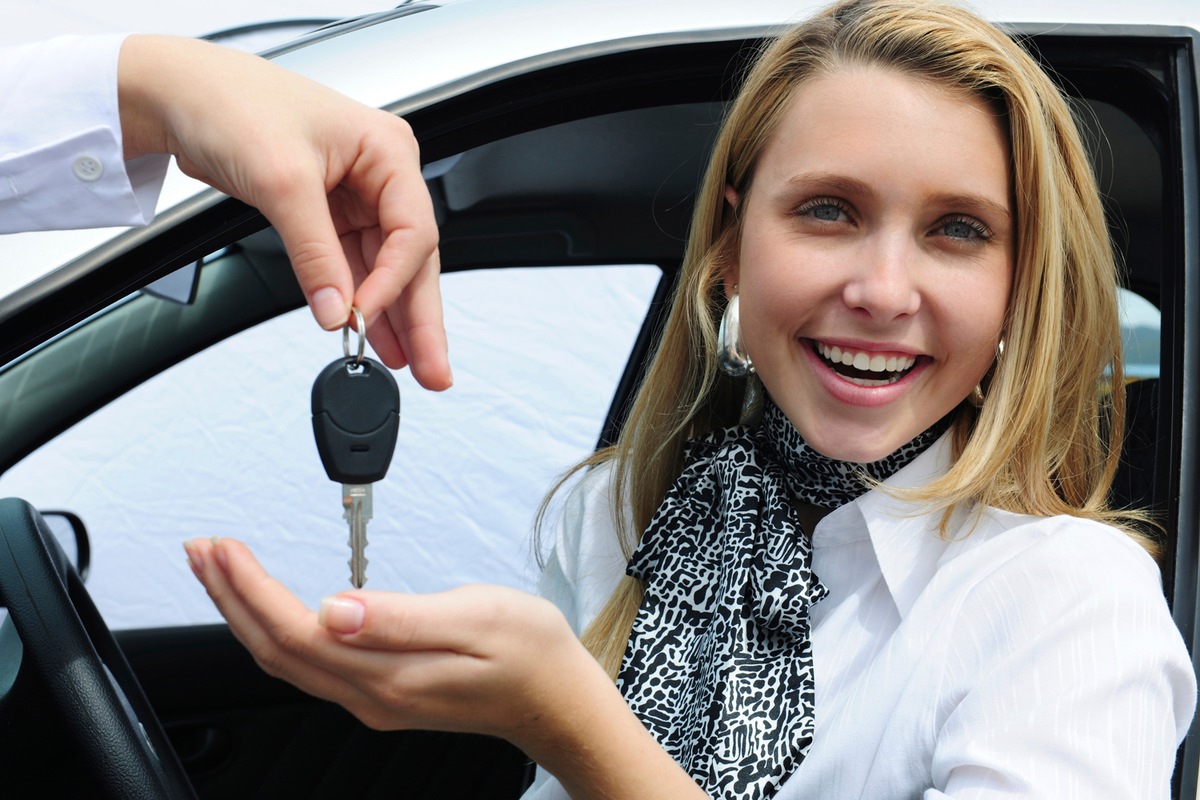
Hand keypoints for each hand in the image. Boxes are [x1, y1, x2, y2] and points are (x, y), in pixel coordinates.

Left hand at [117, 35, 449, 388]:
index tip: (364, 317)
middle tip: (434, 369)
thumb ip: (315, 255)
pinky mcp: (325, 213)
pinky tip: (371, 334)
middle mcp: (378, 174)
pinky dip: (358, 300)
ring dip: (393, 317)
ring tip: (409, 364)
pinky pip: (352, 266)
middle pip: (411, 258)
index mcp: (386, 150)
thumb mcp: (282, 182)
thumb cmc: (231, 102)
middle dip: (421, 317)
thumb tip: (338, 310)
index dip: (393, 283)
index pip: (413, 232)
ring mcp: (354, 196)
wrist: (175, 93)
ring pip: (385, 268)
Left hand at [184, 537, 706, 798]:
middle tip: (203, 551)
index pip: (295, 630)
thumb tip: (334, 607)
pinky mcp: (382, 692)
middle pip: (276, 649)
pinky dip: (276, 629)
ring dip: (246, 613)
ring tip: (221, 571)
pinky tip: (273, 607)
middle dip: (230, 597)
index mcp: (388, 672)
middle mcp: (371, 693)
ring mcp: (374, 698)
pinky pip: (309, 663)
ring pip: (287, 659)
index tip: (226, 548)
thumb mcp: (476, 616)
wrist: (557, 700)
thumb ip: (400, 616)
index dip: (251, 589)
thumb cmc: (529, 653)